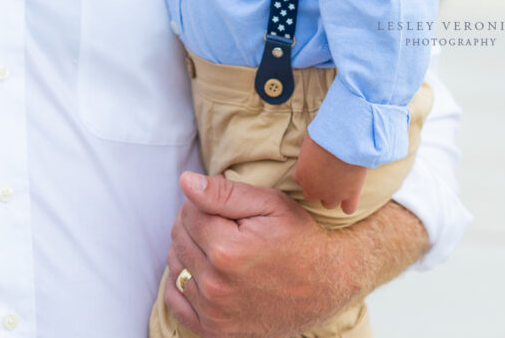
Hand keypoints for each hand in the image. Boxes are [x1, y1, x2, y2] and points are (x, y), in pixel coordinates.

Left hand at [163, 171, 362, 337]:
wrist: (327, 284)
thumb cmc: (299, 238)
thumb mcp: (270, 204)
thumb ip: (223, 193)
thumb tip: (185, 182)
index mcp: (227, 250)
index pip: (189, 212)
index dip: (203, 202)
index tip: (224, 206)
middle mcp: (216, 285)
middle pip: (179, 238)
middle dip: (195, 222)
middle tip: (221, 222)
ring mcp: (214, 312)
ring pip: (176, 266)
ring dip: (189, 250)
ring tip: (216, 244)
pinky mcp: (215, 331)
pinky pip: (176, 303)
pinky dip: (181, 283)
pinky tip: (203, 270)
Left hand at [294, 134, 366, 214]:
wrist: (342, 140)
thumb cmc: (323, 136)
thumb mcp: (308, 144)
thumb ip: (308, 155)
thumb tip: (312, 154)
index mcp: (301, 175)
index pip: (299, 179)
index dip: (307, 173)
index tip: (314, 164)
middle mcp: (314, 190)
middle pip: (311, 196)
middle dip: (317, 188)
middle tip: (326, 174)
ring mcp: (332, 195)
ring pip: (329, 204)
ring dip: (332, 196)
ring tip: (339, 182)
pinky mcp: (350, 195)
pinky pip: (348, 209)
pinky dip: (349, 203)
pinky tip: (351, 192)